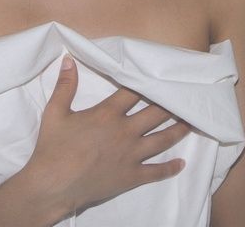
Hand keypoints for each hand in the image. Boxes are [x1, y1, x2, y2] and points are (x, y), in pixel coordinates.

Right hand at [25, 53, 191, 214]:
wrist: (53, 185)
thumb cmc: (54, 147)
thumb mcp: (55, 111)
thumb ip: (65, 85)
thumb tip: (68, 59)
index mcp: (108, 113)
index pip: (133, 92)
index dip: (146, 82)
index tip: (159, 76)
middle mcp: (125, 131)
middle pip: (155, 113)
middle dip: (170, 104)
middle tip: (184, 97)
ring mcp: (131, 155)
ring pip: (161, 139)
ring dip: (178, 130)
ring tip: (190, 122)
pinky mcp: (131, 176)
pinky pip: (156, 171)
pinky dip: (170, 167)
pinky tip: (181, 163)